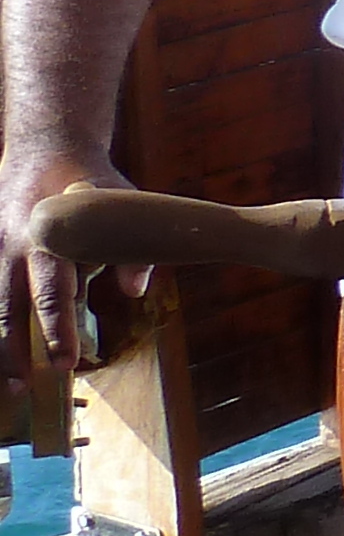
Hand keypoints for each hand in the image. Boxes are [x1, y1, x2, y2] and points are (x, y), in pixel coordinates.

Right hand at [0, 138, 124, 383]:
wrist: (46, 149)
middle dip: (15, 350)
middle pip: (9, 307)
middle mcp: (14, 247)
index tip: (65, 364)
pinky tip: (2, 362)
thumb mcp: (122, 206)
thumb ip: (132, 248)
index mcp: (52, 236)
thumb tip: (137, 290)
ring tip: (11, 386)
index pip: (53, 292)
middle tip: (25, 386)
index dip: (58, 330)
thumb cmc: (92, 186)